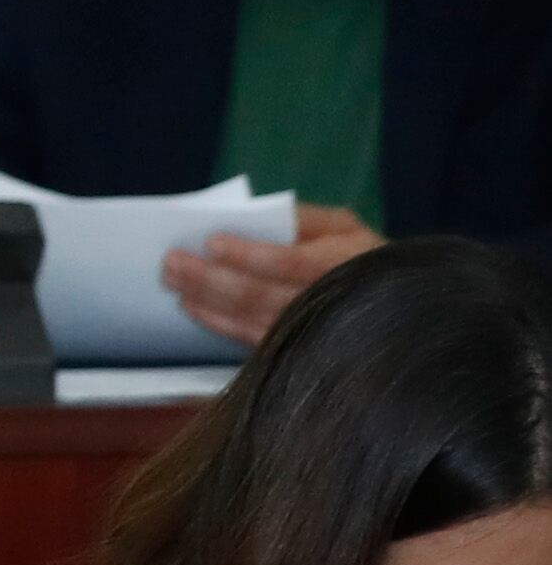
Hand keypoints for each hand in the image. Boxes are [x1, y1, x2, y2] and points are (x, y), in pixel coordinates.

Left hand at [164, 207, 381, 348]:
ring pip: (249, 318)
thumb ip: (303, 218)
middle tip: (171, 261)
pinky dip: (217, 322)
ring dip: (205, 299)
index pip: (288, 261)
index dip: (248, 254)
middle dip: (209, 277)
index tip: (211, 242)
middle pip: (259, 294)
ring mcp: (310, 332)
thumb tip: (254, 214)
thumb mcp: (343, 226)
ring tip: (172, 281)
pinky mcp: (295, 350)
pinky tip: (192, 307)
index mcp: (343, 264)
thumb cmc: (359, 255)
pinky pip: (250, 338)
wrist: (393, 307)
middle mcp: (327, 302)